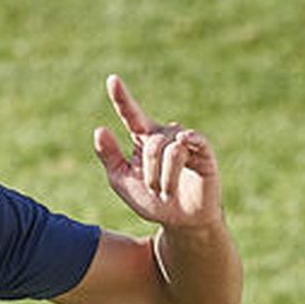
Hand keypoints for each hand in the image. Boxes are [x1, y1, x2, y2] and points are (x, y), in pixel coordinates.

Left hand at [93, 75, 222, 228]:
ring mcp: (185, 142)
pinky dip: (187, 144)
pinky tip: (184, 144)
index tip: (112, 80)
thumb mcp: (123, 182)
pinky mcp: (204, 151)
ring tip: (167, 193)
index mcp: (143, 139)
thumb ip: (109, 157)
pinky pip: (193, 140)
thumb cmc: (152, 203)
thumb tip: (100, 129)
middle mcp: (164, 136)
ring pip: (170, 148)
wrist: (181, 223)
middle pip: (152, 143)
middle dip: (150, 173)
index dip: (122, 97)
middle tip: (154, 191)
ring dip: (165, 177)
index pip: (131, 114)